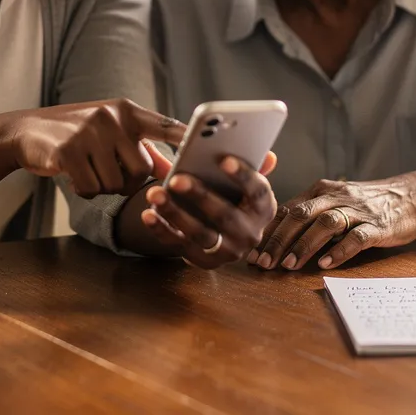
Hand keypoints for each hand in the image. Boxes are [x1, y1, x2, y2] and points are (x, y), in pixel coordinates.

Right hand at [3, 99, 181, 197]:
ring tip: (86, 167)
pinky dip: (83, 189)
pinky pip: (91, 188)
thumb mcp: (109, 133)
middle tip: (104, 169)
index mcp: (127, 111)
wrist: (26, 131)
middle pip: (141, 170)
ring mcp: (90, 132)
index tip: (210, 147)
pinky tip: (72, 173)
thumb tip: (173, 169)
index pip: (165, 125)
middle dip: (126, 180)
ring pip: (115, 184)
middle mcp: (112, 117)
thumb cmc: (76, 135)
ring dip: (101, 185)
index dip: (188, 139)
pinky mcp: (69, 151)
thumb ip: (141, 147)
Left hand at [140, 153, 278, 268]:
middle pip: (225, 215)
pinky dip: (162, 230)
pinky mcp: (203, 261)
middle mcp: (249, 234)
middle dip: (200, 196)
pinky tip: (148, 214)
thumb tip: (267, 155)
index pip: (258, 191)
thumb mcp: (245, 183)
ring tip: (155, 194)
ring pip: (200, 233)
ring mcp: (227, 251)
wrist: (227, 234)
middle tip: (177, 179)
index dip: (243, 176)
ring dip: (175, 213)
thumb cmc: (234, 198)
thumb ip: (251, 166)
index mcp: (263, 208)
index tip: (224, 159)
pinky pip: (179, 245)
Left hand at [251, 168, 415, 270]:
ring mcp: (359, 211)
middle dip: (279, 239)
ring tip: (289, 265)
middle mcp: (337, 196)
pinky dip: (340, 251)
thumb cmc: (367, 203)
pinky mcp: (379, 225)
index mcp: (321, 190)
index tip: (251, 252)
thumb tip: (275, 237)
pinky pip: (357, 237)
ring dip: (305, 245)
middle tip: (263, 262)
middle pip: (301, 215)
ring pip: (326, 224)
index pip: (288, 209)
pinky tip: (326, 265)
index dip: (268, 231)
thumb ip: (309, 214)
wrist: (412, 196)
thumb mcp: (335, 201)